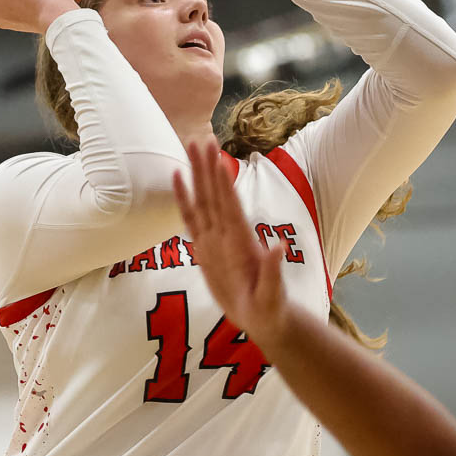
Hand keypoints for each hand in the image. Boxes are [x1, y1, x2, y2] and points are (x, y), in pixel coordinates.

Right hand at [172, 141, 290, 343]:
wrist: (264, 317)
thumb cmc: (270, 307)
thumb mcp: (273, 294)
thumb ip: (274, 272)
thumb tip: (279, 247)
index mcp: (242, 242)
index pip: (230, 207)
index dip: (223, 183)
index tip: (217, 157)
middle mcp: (228, 234)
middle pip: (214, 195)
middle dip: (207, 167)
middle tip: (199, 138)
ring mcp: (216, 238)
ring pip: (203, 199)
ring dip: (196, 173)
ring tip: (190, 145)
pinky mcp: (204, 247)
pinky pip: (190, 219)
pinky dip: (183, 198)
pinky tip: (177, 178)